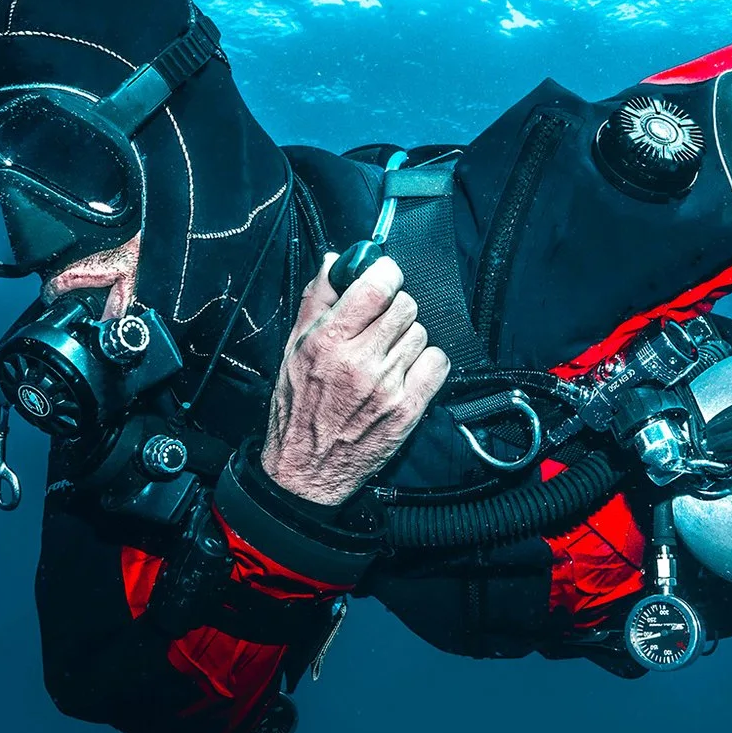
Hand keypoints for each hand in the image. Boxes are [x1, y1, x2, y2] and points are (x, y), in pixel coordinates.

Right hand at [261, 254, 451, 504]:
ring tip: (388, 355)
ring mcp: (387, 386)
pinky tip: (407, 371)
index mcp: (328, 341)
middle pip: (405, 306)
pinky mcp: (408, 409)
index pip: (376, 286)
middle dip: (395, 309)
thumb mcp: (293, 349)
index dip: (386, 274)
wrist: (306, 470)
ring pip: (422, 333)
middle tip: (381, 324)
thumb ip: (316, 301)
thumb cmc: (297, 409)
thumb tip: (335, 262)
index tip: (383, 278)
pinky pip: (438, 363)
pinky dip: (427, 362)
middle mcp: (360, 362)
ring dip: (408, 339)